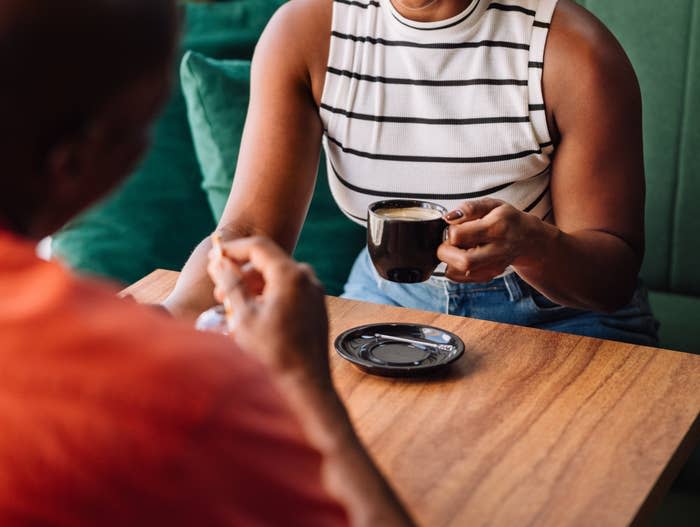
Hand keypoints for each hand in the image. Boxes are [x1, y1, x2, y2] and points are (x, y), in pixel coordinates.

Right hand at [207, 236, 329, 384]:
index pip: (258, 246)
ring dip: (254, 286)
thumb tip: (218, 262)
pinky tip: (253, 314)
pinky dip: (270, 295)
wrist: (305, 384)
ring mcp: (314, 292)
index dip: (233, 249)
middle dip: (241, 272)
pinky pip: (290, 290)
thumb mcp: (243, 316)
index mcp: (290, 275)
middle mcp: (307, 278)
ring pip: (278, 277)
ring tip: (233, 306)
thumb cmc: (273, 354)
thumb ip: (230, 284)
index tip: (215, 256)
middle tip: (219, 290)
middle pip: (268, 261)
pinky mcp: (316, 306)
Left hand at [438, 198, 544, 282]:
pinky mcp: (490, 275)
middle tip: (449, 242)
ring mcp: (494, 265)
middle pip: (463, 262)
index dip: (450, 231)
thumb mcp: (492, 204)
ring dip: (449, 261)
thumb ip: (469, 208)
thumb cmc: (506, 218)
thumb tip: (448, 217)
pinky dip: (455, 269)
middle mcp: (497, 250)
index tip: (454, 226)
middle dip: (446, 252)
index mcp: (496, 227)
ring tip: (457, 248)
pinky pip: (463, 278)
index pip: (460, 236)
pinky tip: (462, 256)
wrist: (527, 238)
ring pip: (461, 272)